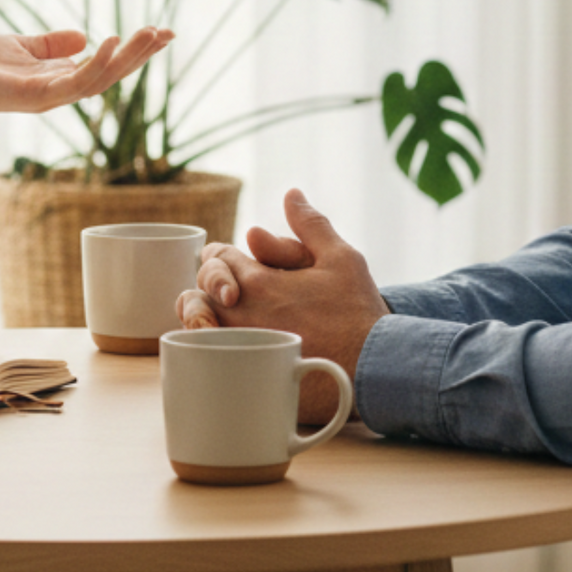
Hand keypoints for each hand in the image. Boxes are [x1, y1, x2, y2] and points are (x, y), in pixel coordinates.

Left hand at [0, 27, 174, 150]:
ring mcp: (49, 97)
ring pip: (99, 79)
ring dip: (126, 57)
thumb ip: (50, 45)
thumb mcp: (20, 46)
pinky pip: (73, 82)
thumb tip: (82, 36)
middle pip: (110, 75)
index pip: (103, 65)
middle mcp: (58, 91)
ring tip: (150, 34)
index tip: (160, 33)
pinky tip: (111, 41)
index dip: (131, 51)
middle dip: (140, 55)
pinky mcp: (35, 96)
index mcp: (57, 79)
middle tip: (168, 34)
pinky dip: (95, 63)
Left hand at [174, 189, 388, 424]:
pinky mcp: (243, 379)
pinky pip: (204, 361)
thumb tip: (291, 193)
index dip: (222, 259)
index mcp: (258, 280)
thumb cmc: (358, 312)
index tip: (233, 269)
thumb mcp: (341, 258)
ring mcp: (238, 348)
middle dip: (207, 287)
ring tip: (219, 322)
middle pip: (198, 291)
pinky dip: (205, 352)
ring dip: (203, 320)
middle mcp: (240, 313)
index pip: (215, 257)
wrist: (375, 368)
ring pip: (196, 327)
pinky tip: (223, 352)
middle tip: (225, 296)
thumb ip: (310, 225)